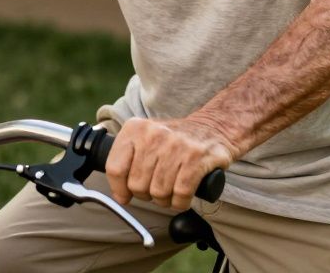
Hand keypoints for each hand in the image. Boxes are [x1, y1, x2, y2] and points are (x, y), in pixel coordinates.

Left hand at [105, 117, 236, 210]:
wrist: (214, 127)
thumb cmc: (175, 140)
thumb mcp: (146, 138)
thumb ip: (128, 162)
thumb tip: (120, 196)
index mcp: (136, 128)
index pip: (115, 167)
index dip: (119, 188)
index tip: (125, 195)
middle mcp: (154, 135)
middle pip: (137, 185)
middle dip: (146, 195)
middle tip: (156, 189)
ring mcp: (176, 146)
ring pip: (158, 192)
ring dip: (165, 200)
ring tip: (171, 191)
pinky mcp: (197, 159)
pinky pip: (181, 193)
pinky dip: (180, 202)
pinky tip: (182, 198)